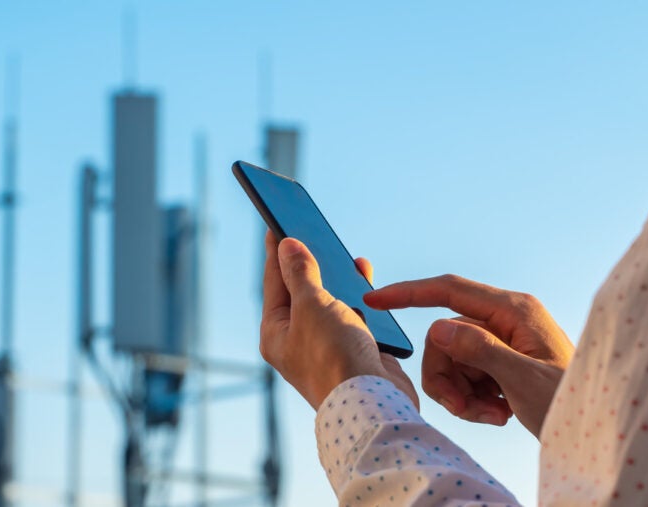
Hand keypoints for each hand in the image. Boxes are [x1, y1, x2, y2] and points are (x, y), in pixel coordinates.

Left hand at [259, 231, 418, 409]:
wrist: (373, 402)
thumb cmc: (334, 356)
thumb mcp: (311, 305)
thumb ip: (300, 273)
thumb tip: (286, 246)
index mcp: (275, 332)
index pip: (273, 281)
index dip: (277, 250)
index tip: (277, 221)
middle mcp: (297, 340)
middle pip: (301, 291)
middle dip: (310, 261)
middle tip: (312, 230)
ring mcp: (326, 347)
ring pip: (331, 302)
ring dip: (339, 279)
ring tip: (345, 256)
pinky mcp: (354, 351)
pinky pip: (355, 316)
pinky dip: (360, 297)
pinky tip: (366, 281)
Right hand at [364, 275, 573, 436]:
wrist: (596, 431)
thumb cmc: (571, 403)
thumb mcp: (524, 381)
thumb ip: (480, 351)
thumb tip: (437, 328)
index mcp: (514, 310)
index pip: (449, 290)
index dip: (408, 293)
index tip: (374, 300)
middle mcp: (505, 319)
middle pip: (444, 336)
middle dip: (446, 376)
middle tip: (464, 408)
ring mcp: (502, 341)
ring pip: (451, 359)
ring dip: (460, 393)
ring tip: (489, 415)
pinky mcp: (500, 362)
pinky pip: (464, 374)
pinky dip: (472, 399)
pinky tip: (498, 414)